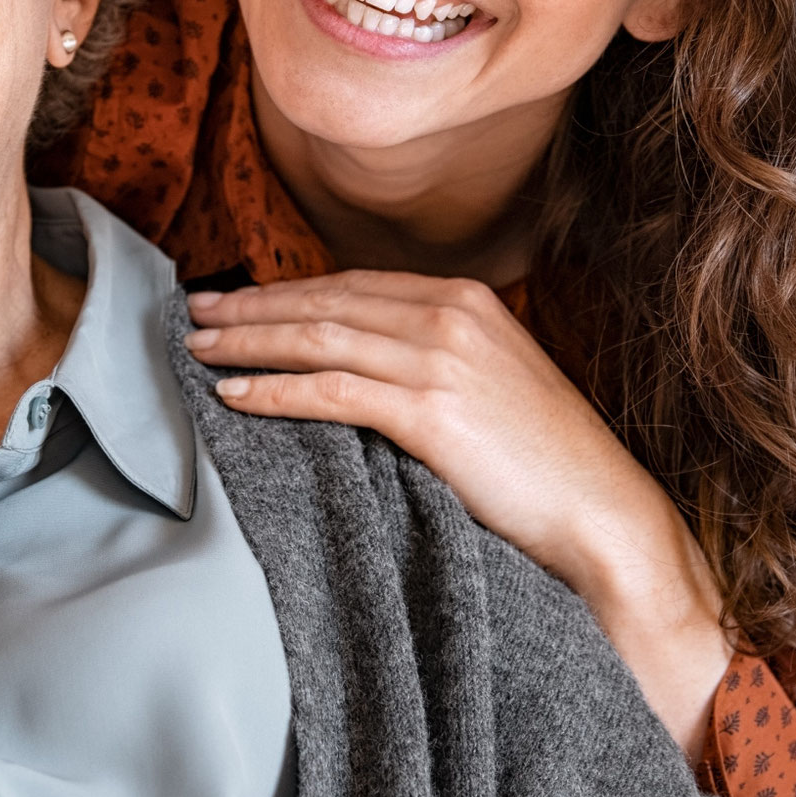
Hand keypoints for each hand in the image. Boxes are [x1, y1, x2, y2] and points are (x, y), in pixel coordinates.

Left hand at [186, 273, 732, 758]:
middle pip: (324, 303)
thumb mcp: (487, 382)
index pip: (350, 285)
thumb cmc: (543, 460)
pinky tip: (235, 395)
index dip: (285, 291)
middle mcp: (450, 316)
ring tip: (199, 350)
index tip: (237, 300)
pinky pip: (331, 392)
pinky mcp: (430, 412)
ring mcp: (441, 360)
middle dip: (251, 307)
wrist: (601, 511)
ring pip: (317, 339)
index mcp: (464, 300)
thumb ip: (429, 355)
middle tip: (194, 314)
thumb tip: (355, 358)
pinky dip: (274, 390)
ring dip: (248, 342)